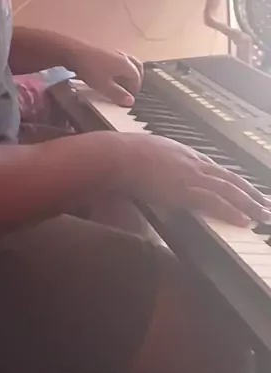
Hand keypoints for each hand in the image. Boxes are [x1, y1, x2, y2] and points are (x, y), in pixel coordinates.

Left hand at [70, 46, 143, 106]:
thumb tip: (131, 102)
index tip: (129, 98)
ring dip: (128, 72)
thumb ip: (117, 94)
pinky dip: (120, 68)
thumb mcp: (103, 86)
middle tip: (131, 89)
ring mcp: (115, 51)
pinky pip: (119, 59)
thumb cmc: (91, 70)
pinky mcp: (106, 50)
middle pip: (137, 67)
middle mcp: (123, 56)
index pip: (137, 77)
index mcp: (126, 65)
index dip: (135, 89)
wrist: (74, 52)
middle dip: (136, 78)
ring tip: (122, 82)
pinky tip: (111, 73)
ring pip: (128, 62)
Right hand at [119, 133, 270, 226]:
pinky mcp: (184, 190)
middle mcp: (194, 164)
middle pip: (231, 179)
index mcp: (186, 155)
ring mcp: (191, 176)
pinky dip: (232, 211)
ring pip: (229, 190)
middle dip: (252, 193)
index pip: (218, 171)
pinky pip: (215, 202)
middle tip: (268, 204)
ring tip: (265, 214)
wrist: (118, 155)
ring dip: (250, 204)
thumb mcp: (149, 153)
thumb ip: (161, 162)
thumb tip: (160, 169)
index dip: (236, 182)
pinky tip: (245, 219)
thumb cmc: (125, 154)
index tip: (249, 191)